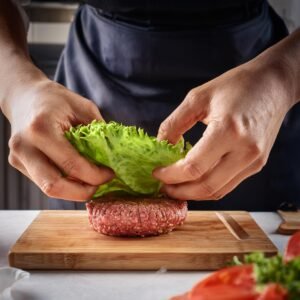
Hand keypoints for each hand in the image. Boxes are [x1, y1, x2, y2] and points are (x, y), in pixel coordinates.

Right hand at [5, 79, 113, 200]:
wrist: (24, 96)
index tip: (110, 174)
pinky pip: (44, 181)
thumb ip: (98, 133)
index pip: (72, 165)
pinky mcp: (18, 163)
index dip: (95, 176)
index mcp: (41, 129)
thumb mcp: (84, 107)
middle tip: (100, 185)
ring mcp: (18, 157)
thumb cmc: (56, 99)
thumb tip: (114, 156)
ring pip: (48, 189)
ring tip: (91, 182)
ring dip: (73, 191)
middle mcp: (24, 147)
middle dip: (83, 192)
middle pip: (54, 187)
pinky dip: (64, 183)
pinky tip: (76, 175)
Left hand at [153, 58, 293, 200]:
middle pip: (206, 187)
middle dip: (179, 191)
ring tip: (176, 186)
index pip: (194, 167)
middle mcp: (245, 151)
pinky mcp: (257, 164)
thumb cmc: (236, 86)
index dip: (170, 175)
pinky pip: (228, 185)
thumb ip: (175, 123)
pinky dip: (208, 187)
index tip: (157, 173)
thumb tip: (161, 144)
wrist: (273, 85)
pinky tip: (195, 180)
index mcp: (228, 131)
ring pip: (218, 191)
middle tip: (163, 187)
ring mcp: (254, 161)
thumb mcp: (198, 97)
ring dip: (193, 194)